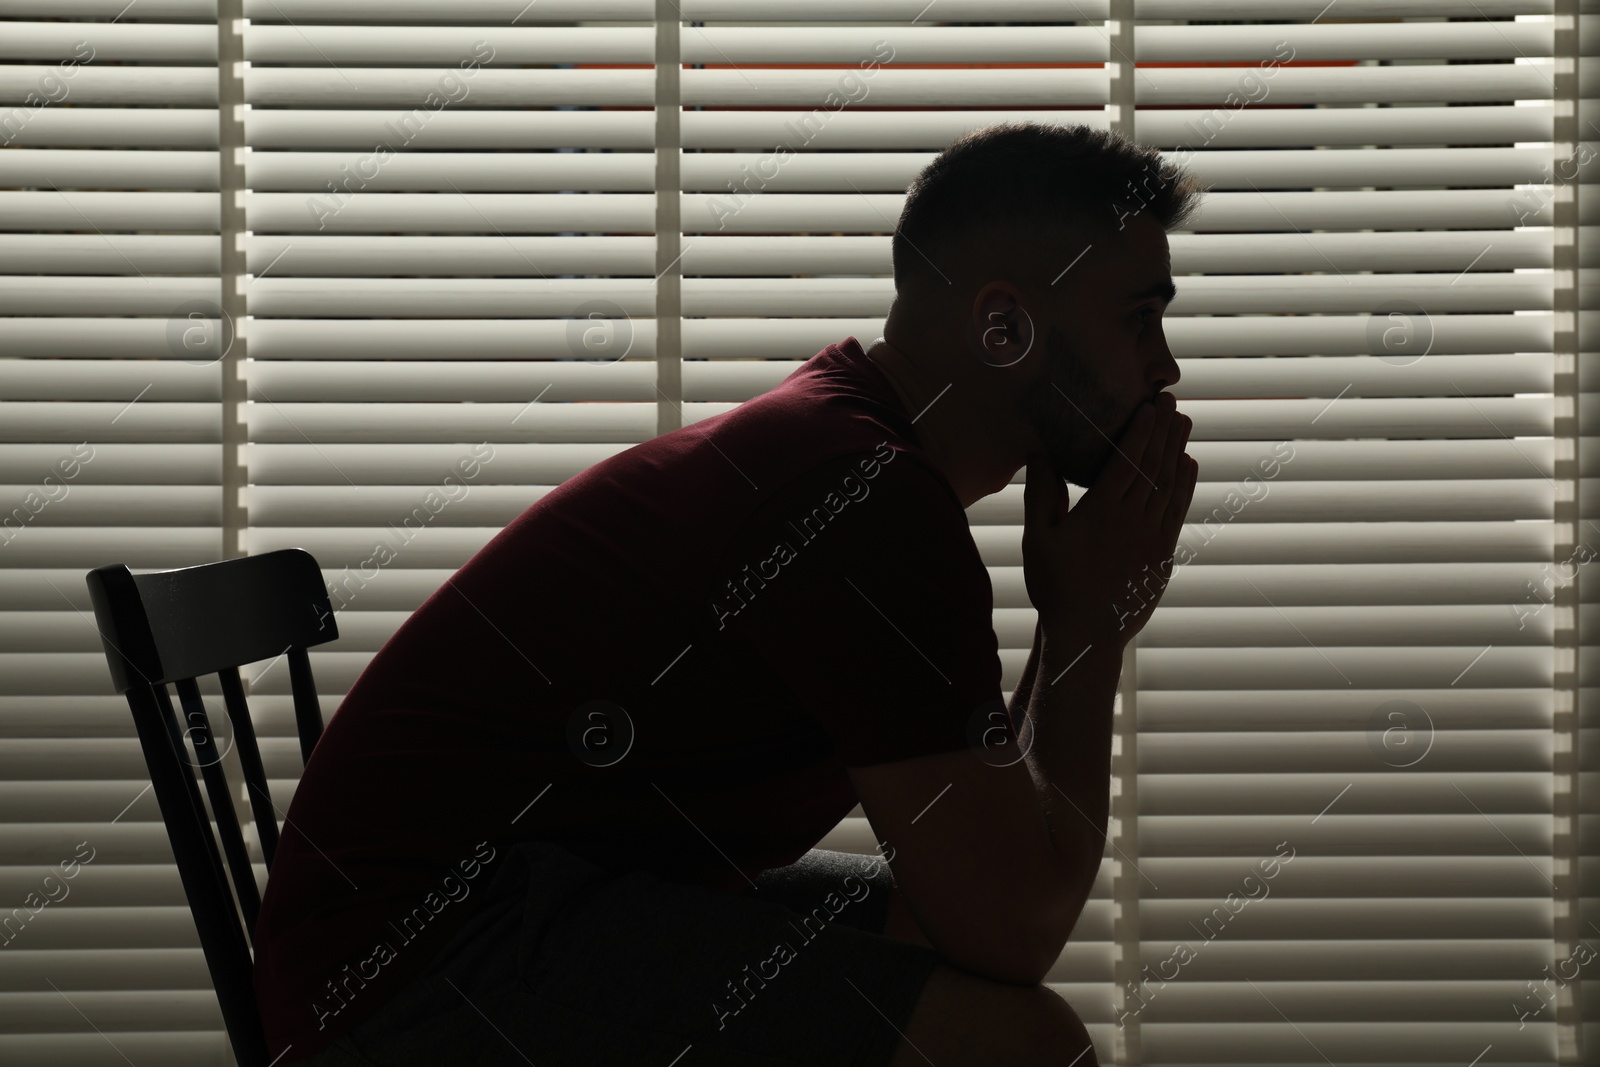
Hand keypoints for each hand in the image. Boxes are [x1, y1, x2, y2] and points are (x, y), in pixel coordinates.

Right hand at [1022, 392, 1198, 646]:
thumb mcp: (1037, 540)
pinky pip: (1177, 511)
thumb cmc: (1055, 588)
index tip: (1150, 405)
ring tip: (1184, 423)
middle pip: (1153, 467)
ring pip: (1169, 486)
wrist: (1087, 636)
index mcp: (1101, 513)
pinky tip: (1187, 466)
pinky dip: (1184, 485)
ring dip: (1177, 451)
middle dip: (1163, 431)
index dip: (1141, 431)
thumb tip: (1039, 453)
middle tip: (1172, 402)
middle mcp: (1133, 521)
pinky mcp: (1162, 556)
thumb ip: (1041, 495)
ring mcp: (1152, 539)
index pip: (1127, 461)